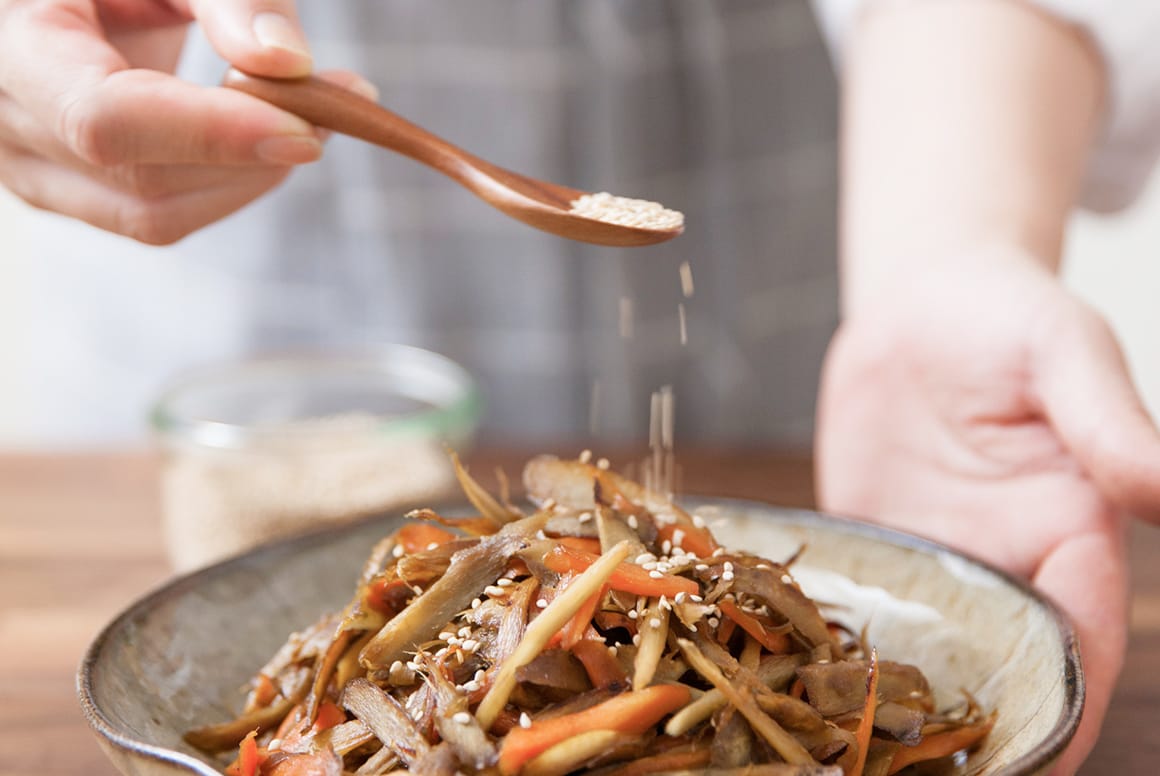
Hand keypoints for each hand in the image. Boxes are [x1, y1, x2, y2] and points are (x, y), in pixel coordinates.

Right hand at [0, 0, 372, 243]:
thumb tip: (288, 63)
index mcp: (15, 47)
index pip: (106, 120)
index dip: (211, 134)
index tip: (304, 131)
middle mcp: (10, 126)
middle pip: (149, 179)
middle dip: (257, 149)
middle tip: (339, 97)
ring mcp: (37, 172)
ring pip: (163, 214)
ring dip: (255, 173)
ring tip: (312, 109)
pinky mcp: (77, 194)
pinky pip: (166, 215)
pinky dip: (233, 181)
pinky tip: (268, 134)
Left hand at [816, 251, 1159, 773]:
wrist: (922, 303)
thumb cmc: (1007, 316)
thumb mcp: (1064, 351)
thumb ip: (1109, 424)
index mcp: (1070, 530)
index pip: (1080, 635)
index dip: (1067, 701)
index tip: (1041, 756)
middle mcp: (1006, 562)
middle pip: (1006, 668)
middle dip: (986, 731)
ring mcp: (937, 561)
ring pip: (932, 654)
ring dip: (905, 707)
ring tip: (858, 761)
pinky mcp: (877, 547)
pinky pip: (860, 609)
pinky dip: (839, 651)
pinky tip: (800, 690)